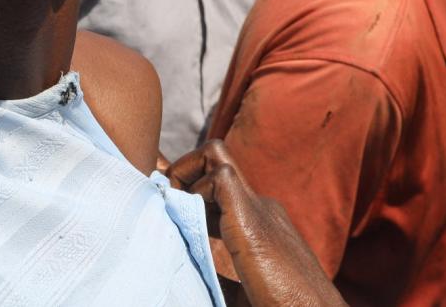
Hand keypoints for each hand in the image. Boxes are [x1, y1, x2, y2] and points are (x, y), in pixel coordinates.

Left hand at [170, 140, 345, 306]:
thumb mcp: (244, 290)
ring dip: (184, 173)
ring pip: (215, 155)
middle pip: (215, 161)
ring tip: (171, 209)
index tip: (164, 204)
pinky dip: (195, 190)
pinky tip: (190, 223)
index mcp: (258, 223)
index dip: (187, 187)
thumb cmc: (284, 305)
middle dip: (180, 171)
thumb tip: (191, 277)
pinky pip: (219, 176)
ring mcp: (258, 207)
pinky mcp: (251, 218)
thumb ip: (220, 276)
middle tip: (161, 202)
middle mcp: (259, 206)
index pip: (218, 186)